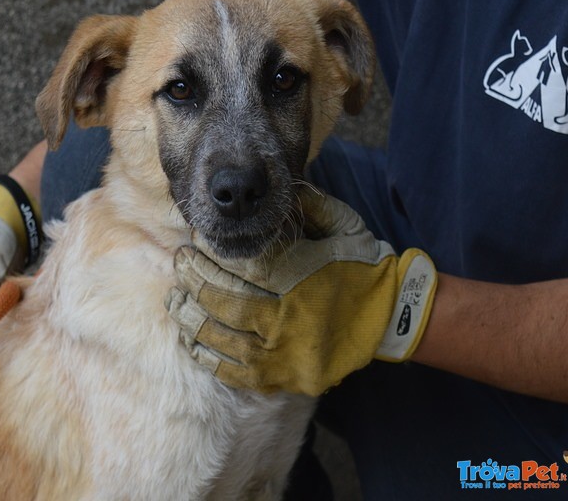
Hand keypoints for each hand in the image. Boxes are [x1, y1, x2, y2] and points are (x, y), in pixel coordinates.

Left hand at [165, 190, 436, 395]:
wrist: (392, 316)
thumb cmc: (362, 265)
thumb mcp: (343, 224)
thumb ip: (308, 204)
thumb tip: (274, 188)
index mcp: (301, 278)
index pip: (243, 265)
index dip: (212, 253)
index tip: (195, 240)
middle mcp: (288, 318)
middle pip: (224, 300)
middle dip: (194, 279)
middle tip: (180, 262)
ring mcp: (284, 354)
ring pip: (222, 338)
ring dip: (191, 317)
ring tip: (175, 300)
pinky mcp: (283, 378)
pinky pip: (233, 371)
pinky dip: (206, 356)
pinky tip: (190, 339)